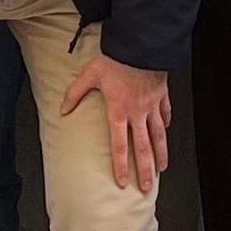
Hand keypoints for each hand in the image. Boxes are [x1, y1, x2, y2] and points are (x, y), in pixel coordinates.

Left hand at [60, 53, 171, 192]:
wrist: (141, 44)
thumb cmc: (116, 59)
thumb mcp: (90, 74)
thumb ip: (75, 93)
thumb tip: (63, 109)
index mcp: (119, 111)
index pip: (120, 145)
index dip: (121, 165)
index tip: (123, 181)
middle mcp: (138, 113)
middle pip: (143, 147)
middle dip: (145, 169)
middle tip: (147, 186)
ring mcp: (152, 105)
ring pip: (159, 135)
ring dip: (161, 153)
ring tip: (162, 167)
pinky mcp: (162, 94)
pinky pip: (165, 112)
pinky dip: (166, 122)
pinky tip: (168, 129)